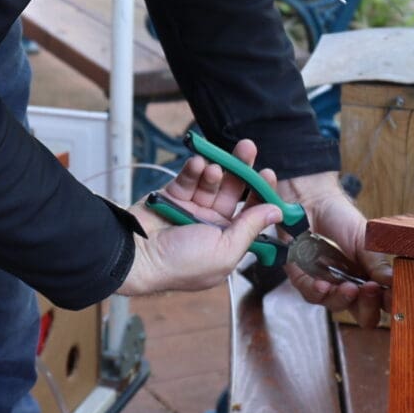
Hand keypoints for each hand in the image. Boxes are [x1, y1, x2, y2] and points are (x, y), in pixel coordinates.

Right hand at [120, 138, 279, 296]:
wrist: (137, 256)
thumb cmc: (181, 263)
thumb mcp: (225, 250)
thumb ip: (250, 228)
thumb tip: (276, 212)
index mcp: (227, 243)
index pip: (250, 214)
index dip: (261, 194)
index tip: (268, 174)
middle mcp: (211, 226)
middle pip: (233, 192)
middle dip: (241, 170)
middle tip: (247, 149)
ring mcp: (190, 210)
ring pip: (211, 182)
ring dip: (215, 171)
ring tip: (212, 168)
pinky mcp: (171, 197)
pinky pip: (188, 179)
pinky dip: (193, 170)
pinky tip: (197, 164)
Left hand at [282, 171, 393, 325]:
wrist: (313, 202)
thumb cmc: (342, 219)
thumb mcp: (365, 240)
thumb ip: (378, 263)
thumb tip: (395, 282)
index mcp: (369, 278)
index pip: (382, 301)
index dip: (389, 304)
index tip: (393, 296)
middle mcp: (350, 286)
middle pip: (362, 314)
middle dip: (368, 308)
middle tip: (370, 291)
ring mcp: (327, 285)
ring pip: (336, 306)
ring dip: (343, 299)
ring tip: (349, 288)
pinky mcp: (304, 279)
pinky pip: (311, 294)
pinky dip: (318, 292)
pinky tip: (324, 284)